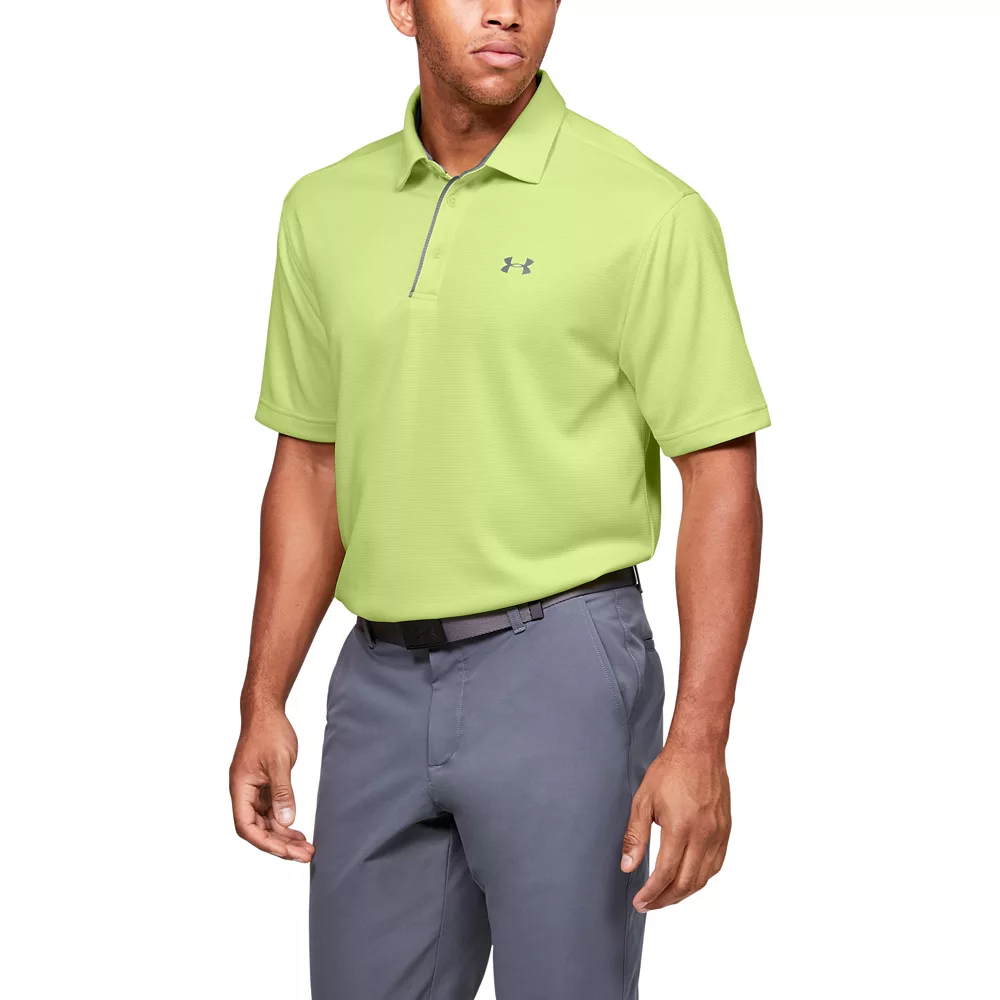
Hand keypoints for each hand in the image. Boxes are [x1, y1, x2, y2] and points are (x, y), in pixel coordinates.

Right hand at [229, 708, 314, 862]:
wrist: (267, 711)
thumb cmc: (268, 731)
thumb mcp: (278, 762)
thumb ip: (282, 792)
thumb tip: (286, 822)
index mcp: (240, 788)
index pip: (246, 826)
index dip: (265, 842)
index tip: (286, 851)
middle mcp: (244, 793)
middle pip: (257, 829)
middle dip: (280, 844)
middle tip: (304, 855)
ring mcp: (254, 791)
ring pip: (266, 822)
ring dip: (284, 837)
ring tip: (306, 848)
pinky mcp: (264, 787)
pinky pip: (272, 811)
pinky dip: (284, 822)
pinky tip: (298, 831)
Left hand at [620, 742, 730, 909]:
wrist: (699, 750)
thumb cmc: (669, 771)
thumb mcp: (643, 801)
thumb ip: (635, 836)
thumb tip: (627, 867)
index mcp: (680, 828)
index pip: (666, 874)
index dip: (652, 894)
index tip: (640, 902)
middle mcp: (703, 835)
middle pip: (686, 883)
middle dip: (666, 900)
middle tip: (649, 905)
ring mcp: (718, 834)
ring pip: (704, 878)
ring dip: (684, 893)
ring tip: (665, 896)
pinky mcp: (726, 830)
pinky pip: (716, 864)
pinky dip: (701, 878)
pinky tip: (688, 879)